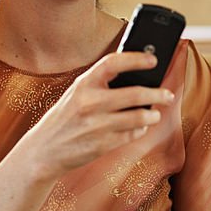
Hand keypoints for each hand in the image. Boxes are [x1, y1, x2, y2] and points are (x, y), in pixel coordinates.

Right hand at [17, 52, 174, 184]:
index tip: (153, 60)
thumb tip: (136, 75)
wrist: (43, 151)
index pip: (113, 63)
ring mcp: (96, 125)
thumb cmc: (64, 119)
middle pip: (135, 94)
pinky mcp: (102, 145)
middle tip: (167, 94)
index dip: (136, 59)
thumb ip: (100, 84)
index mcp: (83, 84)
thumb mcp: (76, 94)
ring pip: (139, 117)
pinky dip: (140, 130)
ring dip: (152, 115)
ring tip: (154, 113)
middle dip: (157, 94)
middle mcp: (90, 103)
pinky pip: (132, 134)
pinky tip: (140, 127)